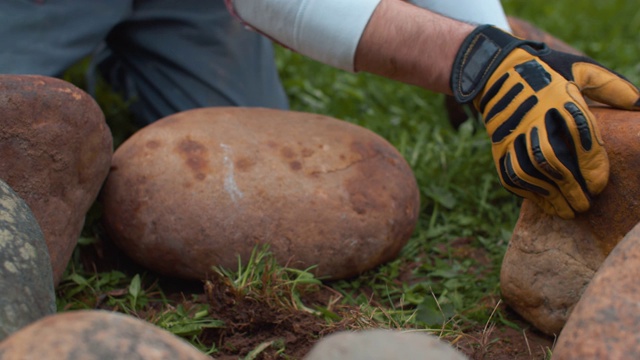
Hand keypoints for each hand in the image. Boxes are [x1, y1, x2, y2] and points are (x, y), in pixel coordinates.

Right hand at [451, 25, 639, 218]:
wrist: (496, 71)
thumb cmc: (547, 70)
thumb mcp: (582, 70)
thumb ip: (613, 88)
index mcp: (558, 97)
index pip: (577, 135)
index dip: (590, 164)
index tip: (599, 185)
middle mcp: (533, 117)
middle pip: (552, 158)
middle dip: (570, 186)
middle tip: (586, 204)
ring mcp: (512, 133)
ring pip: (529, 170)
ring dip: (549, 195)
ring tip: (568, 212)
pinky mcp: (498, 146)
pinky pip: (510, 174)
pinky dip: (527, 192)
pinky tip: (545, 203)